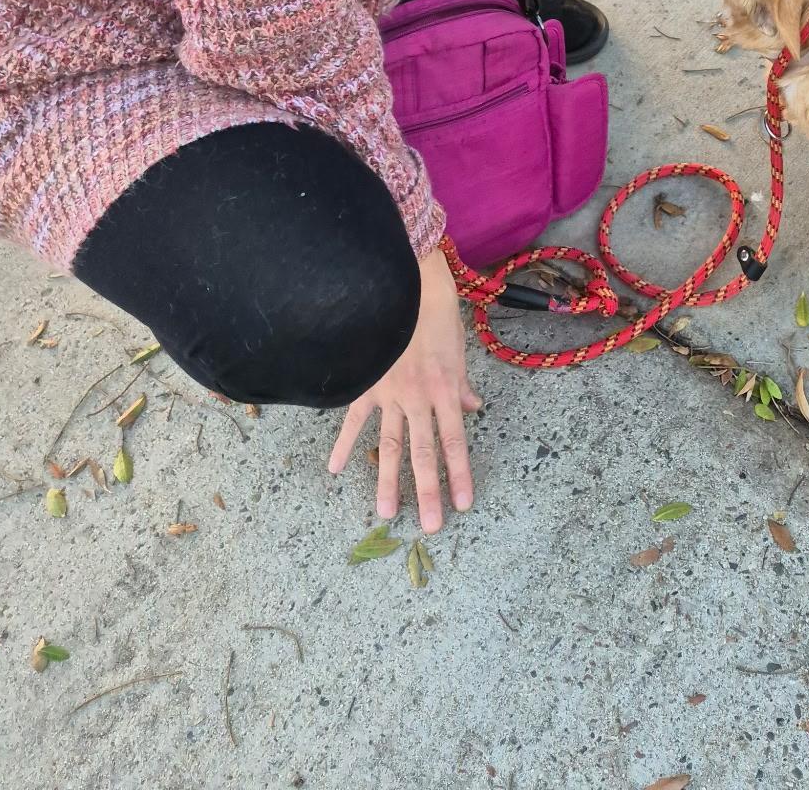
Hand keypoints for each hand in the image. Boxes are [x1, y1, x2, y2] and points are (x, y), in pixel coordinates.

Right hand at [327, 249, 481, 530]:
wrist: (403, 283)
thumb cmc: (436, 309)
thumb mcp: (458, 346)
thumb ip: (462, 383)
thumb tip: (472, 408)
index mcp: (446, 389)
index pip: (455, 441)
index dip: (460, 474)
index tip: (464, 504)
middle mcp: (419, 399)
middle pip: (424, 454)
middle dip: (428, 492)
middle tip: (430, 526)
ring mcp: (390, 394)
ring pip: (390, 445)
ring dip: (389, 481)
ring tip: (388, 513)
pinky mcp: (367, 384)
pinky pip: (355, 420)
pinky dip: (345, 444)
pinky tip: (335, 469)